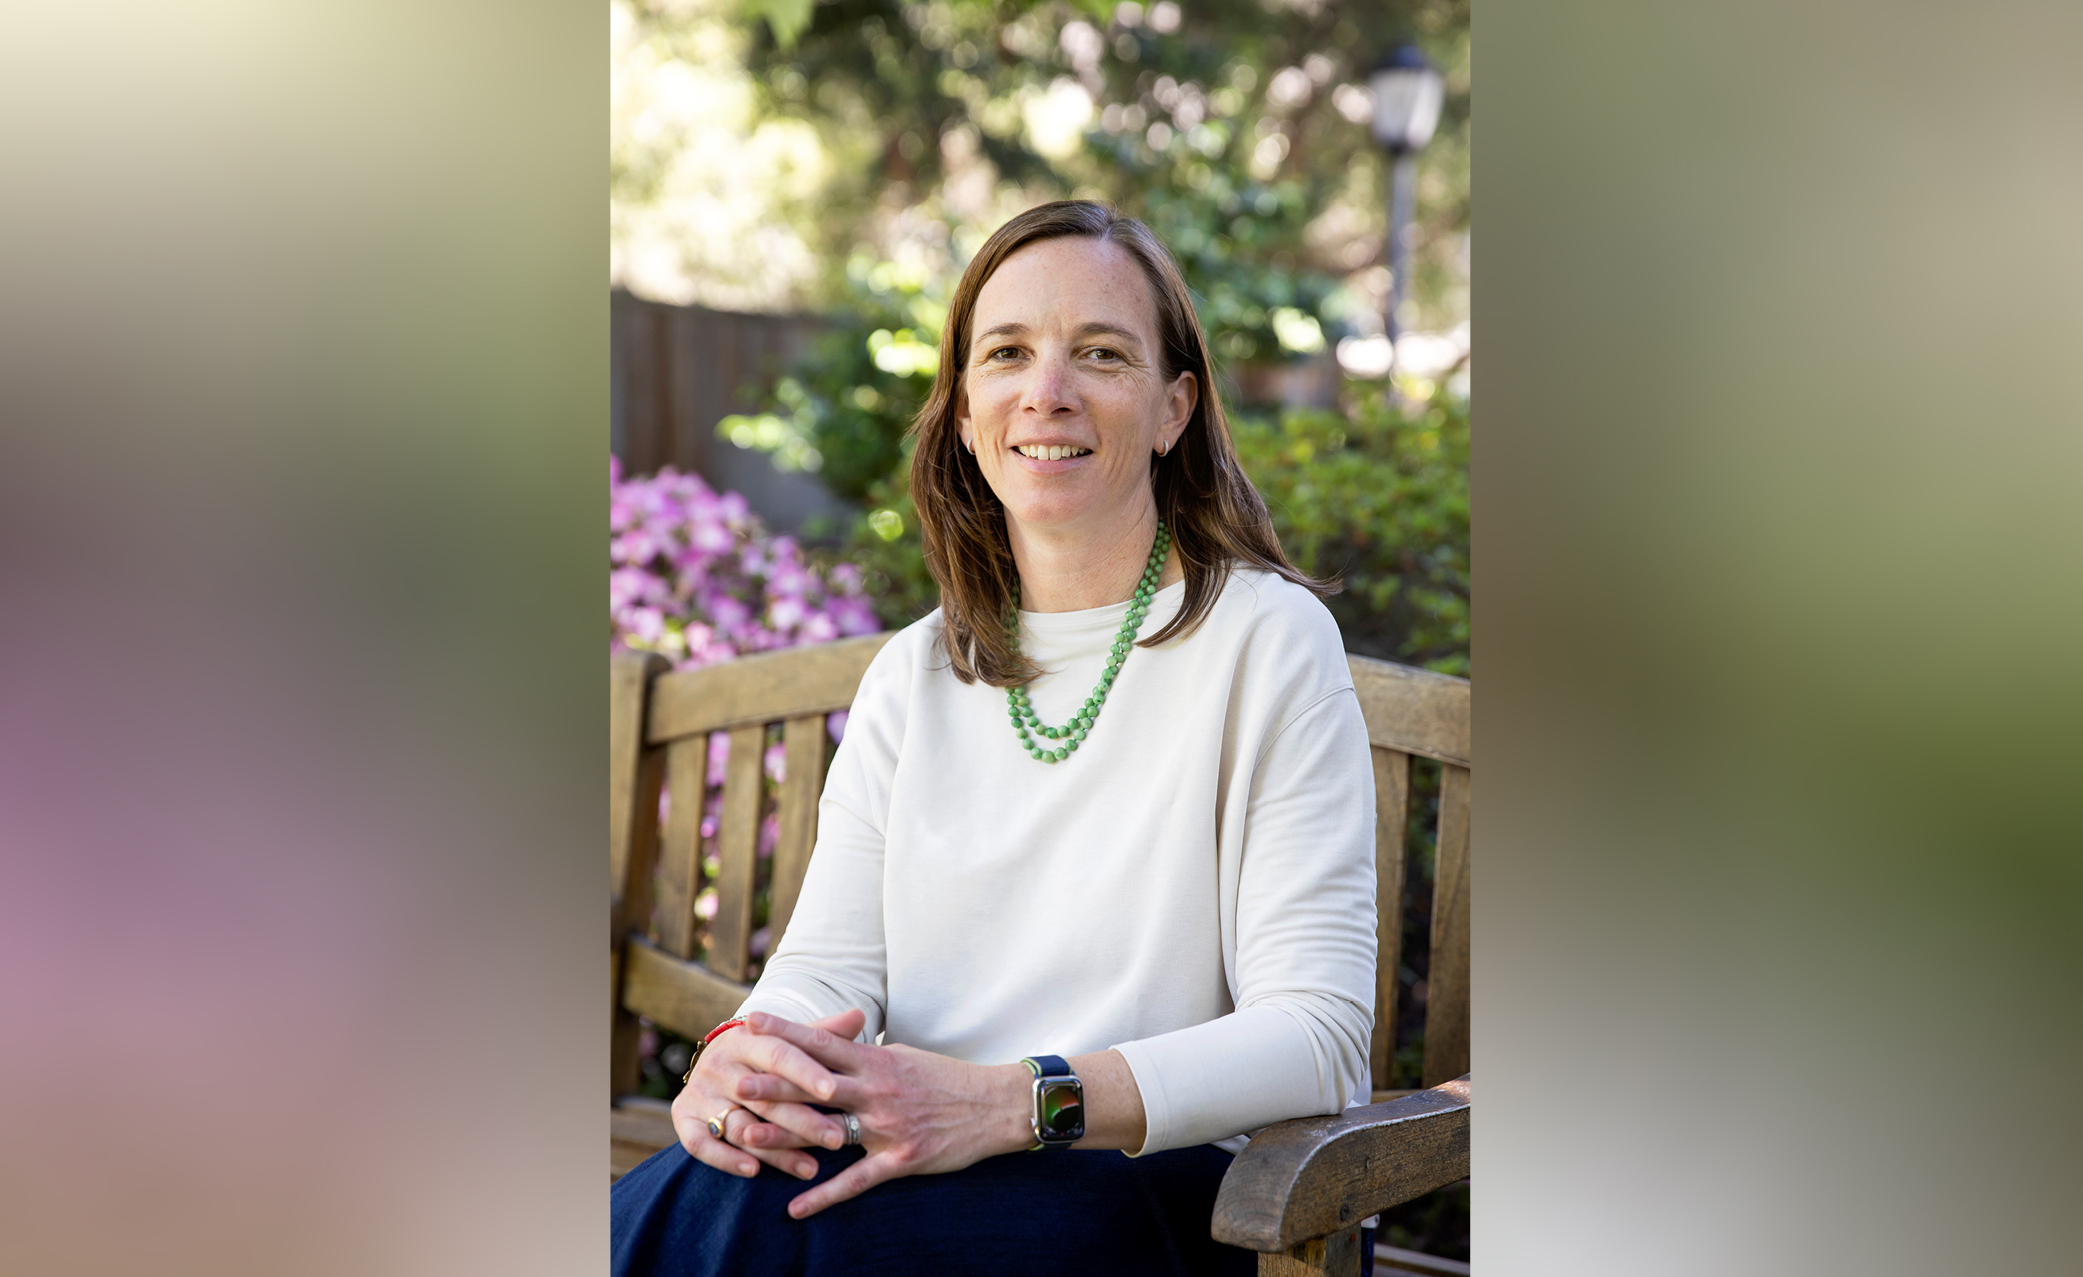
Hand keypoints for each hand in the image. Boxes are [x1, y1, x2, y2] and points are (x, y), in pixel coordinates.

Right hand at [670, 1008, 865, 1180]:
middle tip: (838, 1139)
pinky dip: (726, 1158)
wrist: (719, 1065)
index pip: (779, 1053)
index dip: (806, 1071)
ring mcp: (700, 1091)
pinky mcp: (684, 1118)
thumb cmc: (769, 1056)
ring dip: (775, 1149)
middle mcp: (719, 1063)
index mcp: (747, 1038)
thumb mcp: (791, 1042)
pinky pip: (700, 1144)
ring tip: (810, 1168)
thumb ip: (822, 1035)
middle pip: (764, 1096)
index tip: (835, 1091)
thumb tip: (860, 1015)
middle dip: (803, 1120)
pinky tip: (754, 1171)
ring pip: (739, 1125)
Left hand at [734, 1011, 1031, 1218]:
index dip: (785, 1033)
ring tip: (747, 1136)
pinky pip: (855, 1180)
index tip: (751, 1024)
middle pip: (816, 1084)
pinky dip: (823, 1195)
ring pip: (828, 1130)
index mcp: (876, 1060)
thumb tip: (835, 1045)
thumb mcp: (904, 1056)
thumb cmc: (946, 1079)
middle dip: (773, 1082)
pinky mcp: (901, 1159)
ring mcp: (887, 1126)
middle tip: (734, 1080)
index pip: (822, 1043)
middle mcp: (877, 1089)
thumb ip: (866, 1054)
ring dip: (785, 1134)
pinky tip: (794, 1207)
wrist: (994, 1106)